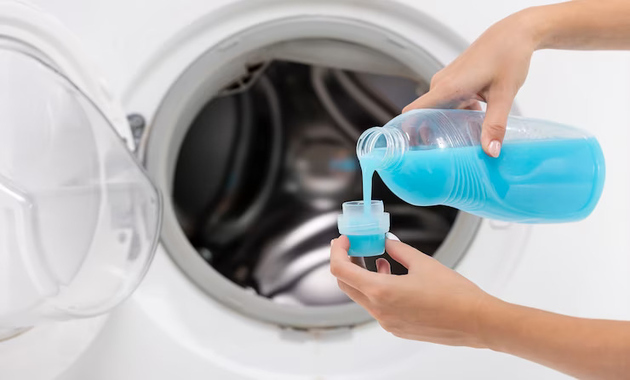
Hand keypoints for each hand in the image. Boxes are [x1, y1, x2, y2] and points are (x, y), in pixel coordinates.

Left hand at [330, 235, 494, 346]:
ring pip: (361, 296)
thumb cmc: (454, 294)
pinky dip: (377, 290)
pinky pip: (377, 307)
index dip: (337, 252)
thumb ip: (398, 250)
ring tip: (378, 259)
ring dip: (363, 276)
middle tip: (354, 247)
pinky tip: (392, 277)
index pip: (341, 270)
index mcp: (381, 291)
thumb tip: (386, 242)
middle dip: (346, 263)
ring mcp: (387, 322)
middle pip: (346, 285)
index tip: (344, 240)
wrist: (477, 321)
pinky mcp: (398, 328)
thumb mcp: (422, 262)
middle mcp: (380, 310)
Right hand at [403, 9, 539, 156]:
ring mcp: (447, 83)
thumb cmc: (508, 56)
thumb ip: (495, 124)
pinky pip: (448, 104)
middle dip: (430, 137)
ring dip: (445, 127)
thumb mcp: (504, 94)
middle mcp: (441, 85)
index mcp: (447, 88)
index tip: (410, 152)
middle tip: (441, 158)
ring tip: (457, 147)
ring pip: (438, 111)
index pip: (413, 112)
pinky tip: (471, 129)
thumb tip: (491, 152)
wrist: (515, 33)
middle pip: (424, 116)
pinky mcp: (455, 82)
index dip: (407, 132)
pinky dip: (456, 117)